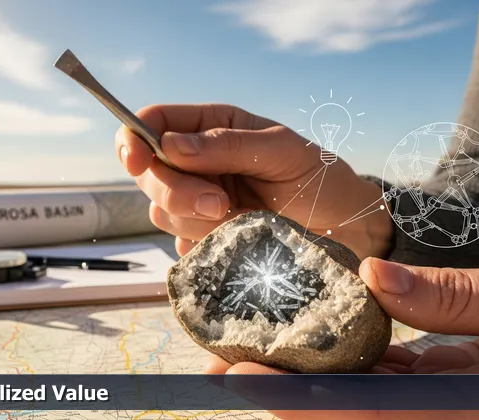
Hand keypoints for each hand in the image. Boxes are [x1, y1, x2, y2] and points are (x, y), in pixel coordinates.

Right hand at [115, 104, 392, 258]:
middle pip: (149, 174)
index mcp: (211, 127)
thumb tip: (171, 145)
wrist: (345, 229)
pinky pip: (183, 246)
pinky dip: (208, 246)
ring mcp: (199, 203)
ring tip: (249, 221)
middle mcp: (198, 163)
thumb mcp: (282, 151)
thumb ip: (227, 145)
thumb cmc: (320, 178)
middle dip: (178, 191)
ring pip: (162, 212)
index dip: (134, 139)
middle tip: (221, 204)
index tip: (136, 160)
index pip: (153, 123)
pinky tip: (241, 240)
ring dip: (200, 222)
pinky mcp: (205, 239)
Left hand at [205, 251, 478, 419]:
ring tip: (247, 346)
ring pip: (363, 398)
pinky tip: (305, 336)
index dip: (300, 400)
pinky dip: (343, 359)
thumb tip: (372, 277)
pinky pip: (385, 379)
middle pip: (355, 413)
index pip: (373, 414)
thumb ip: (459, 296)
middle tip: (221, 361)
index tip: (240, 376)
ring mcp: (449, 406)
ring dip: (305, 376)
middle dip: (286, 391)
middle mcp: (455, 418)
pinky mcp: (448, 388)